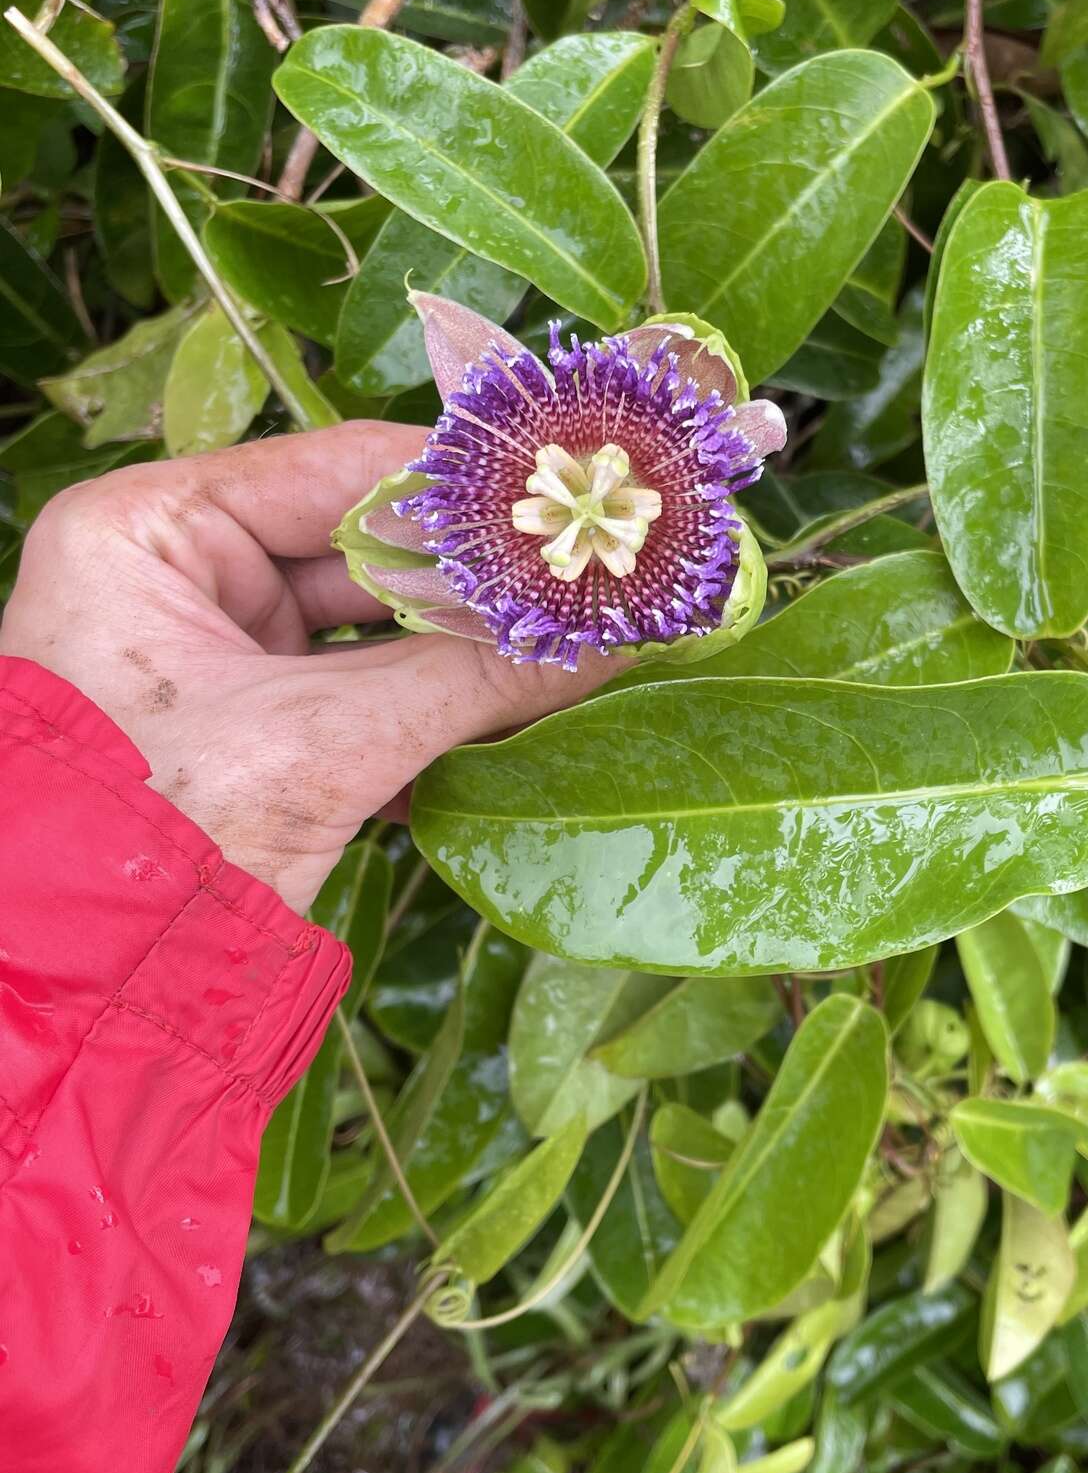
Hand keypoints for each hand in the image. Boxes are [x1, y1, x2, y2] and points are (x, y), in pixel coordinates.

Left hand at [0, 423, 614, 912]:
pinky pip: (368, 692)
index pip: (336, 470)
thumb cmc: (159, 847)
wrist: (90, 1001)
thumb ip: (469, 679)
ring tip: (577, 647)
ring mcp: (216, 654)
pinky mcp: (256, 729)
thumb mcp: (320, 747)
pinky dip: (439, 710)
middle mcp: (175, 574)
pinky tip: (525, 713)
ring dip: (471, 653)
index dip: (463, 488)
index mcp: (145, 532)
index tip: (576, 498)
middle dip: (480, 581)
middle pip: (365, 549)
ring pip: (377, 628)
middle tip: (594, 582)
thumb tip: (611, 635)